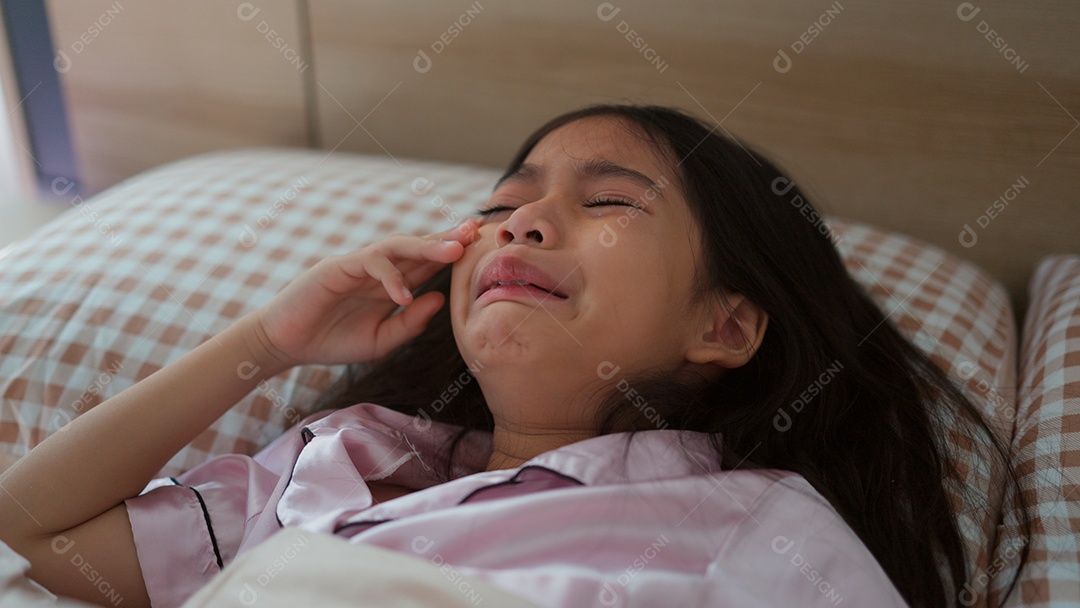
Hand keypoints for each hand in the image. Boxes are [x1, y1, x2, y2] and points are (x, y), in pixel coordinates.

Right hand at [247, 220, 478, 370]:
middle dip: (448, 238)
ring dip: (427, 246)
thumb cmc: (332, 341)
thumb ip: (410, 323)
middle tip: (476, 231)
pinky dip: (390, 278)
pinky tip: (405, 295)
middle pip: (419, 246)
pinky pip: (370, 265)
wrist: (287, 344)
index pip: (428, 263)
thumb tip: (440, 298)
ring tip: (454, 251)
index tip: (482, 245)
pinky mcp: (337, 268)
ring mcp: (358, 264)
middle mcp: (379, 269)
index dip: (453, 253)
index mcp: (392, 284)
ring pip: (397, 246)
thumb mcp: (381, 341)